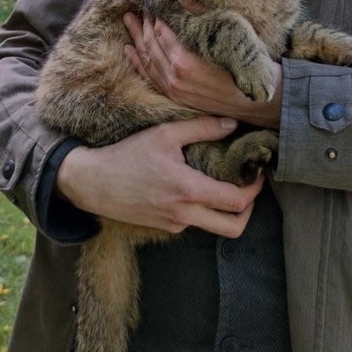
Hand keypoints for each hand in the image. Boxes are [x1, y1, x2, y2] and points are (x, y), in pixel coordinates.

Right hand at [55, 116, 263, 236]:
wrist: (93, 183)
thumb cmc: (127, 155)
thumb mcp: (165, 134)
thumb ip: (202, 128)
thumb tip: (232, 123)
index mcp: (188, 190)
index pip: (237, 201)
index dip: (255, 188)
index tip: (258, 172)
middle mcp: (184, 214)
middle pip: (234, 228)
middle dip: (249, 211)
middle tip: (250, 187)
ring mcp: (175, 225)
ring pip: (215, 227)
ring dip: (227, 211)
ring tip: (227, 185)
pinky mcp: (165, 227)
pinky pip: (194, 222)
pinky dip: (204, 209)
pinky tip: (197, 188)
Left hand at [123, 12, 281, 128]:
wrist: (259, 100)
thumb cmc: (249, 64)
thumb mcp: (230, 34)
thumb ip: (203, 16)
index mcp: (185, 62)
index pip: (161, 33)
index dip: (155, 17)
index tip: (152, 3)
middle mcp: (175, 78)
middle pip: (150, 46)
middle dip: (142, 26)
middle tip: (134, 9)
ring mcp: (175, 90)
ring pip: (147, 62)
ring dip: (136, 40)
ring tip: (129, 22)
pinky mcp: (177, 97)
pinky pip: (151, 78)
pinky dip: (139, 63)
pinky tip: (130, 51)